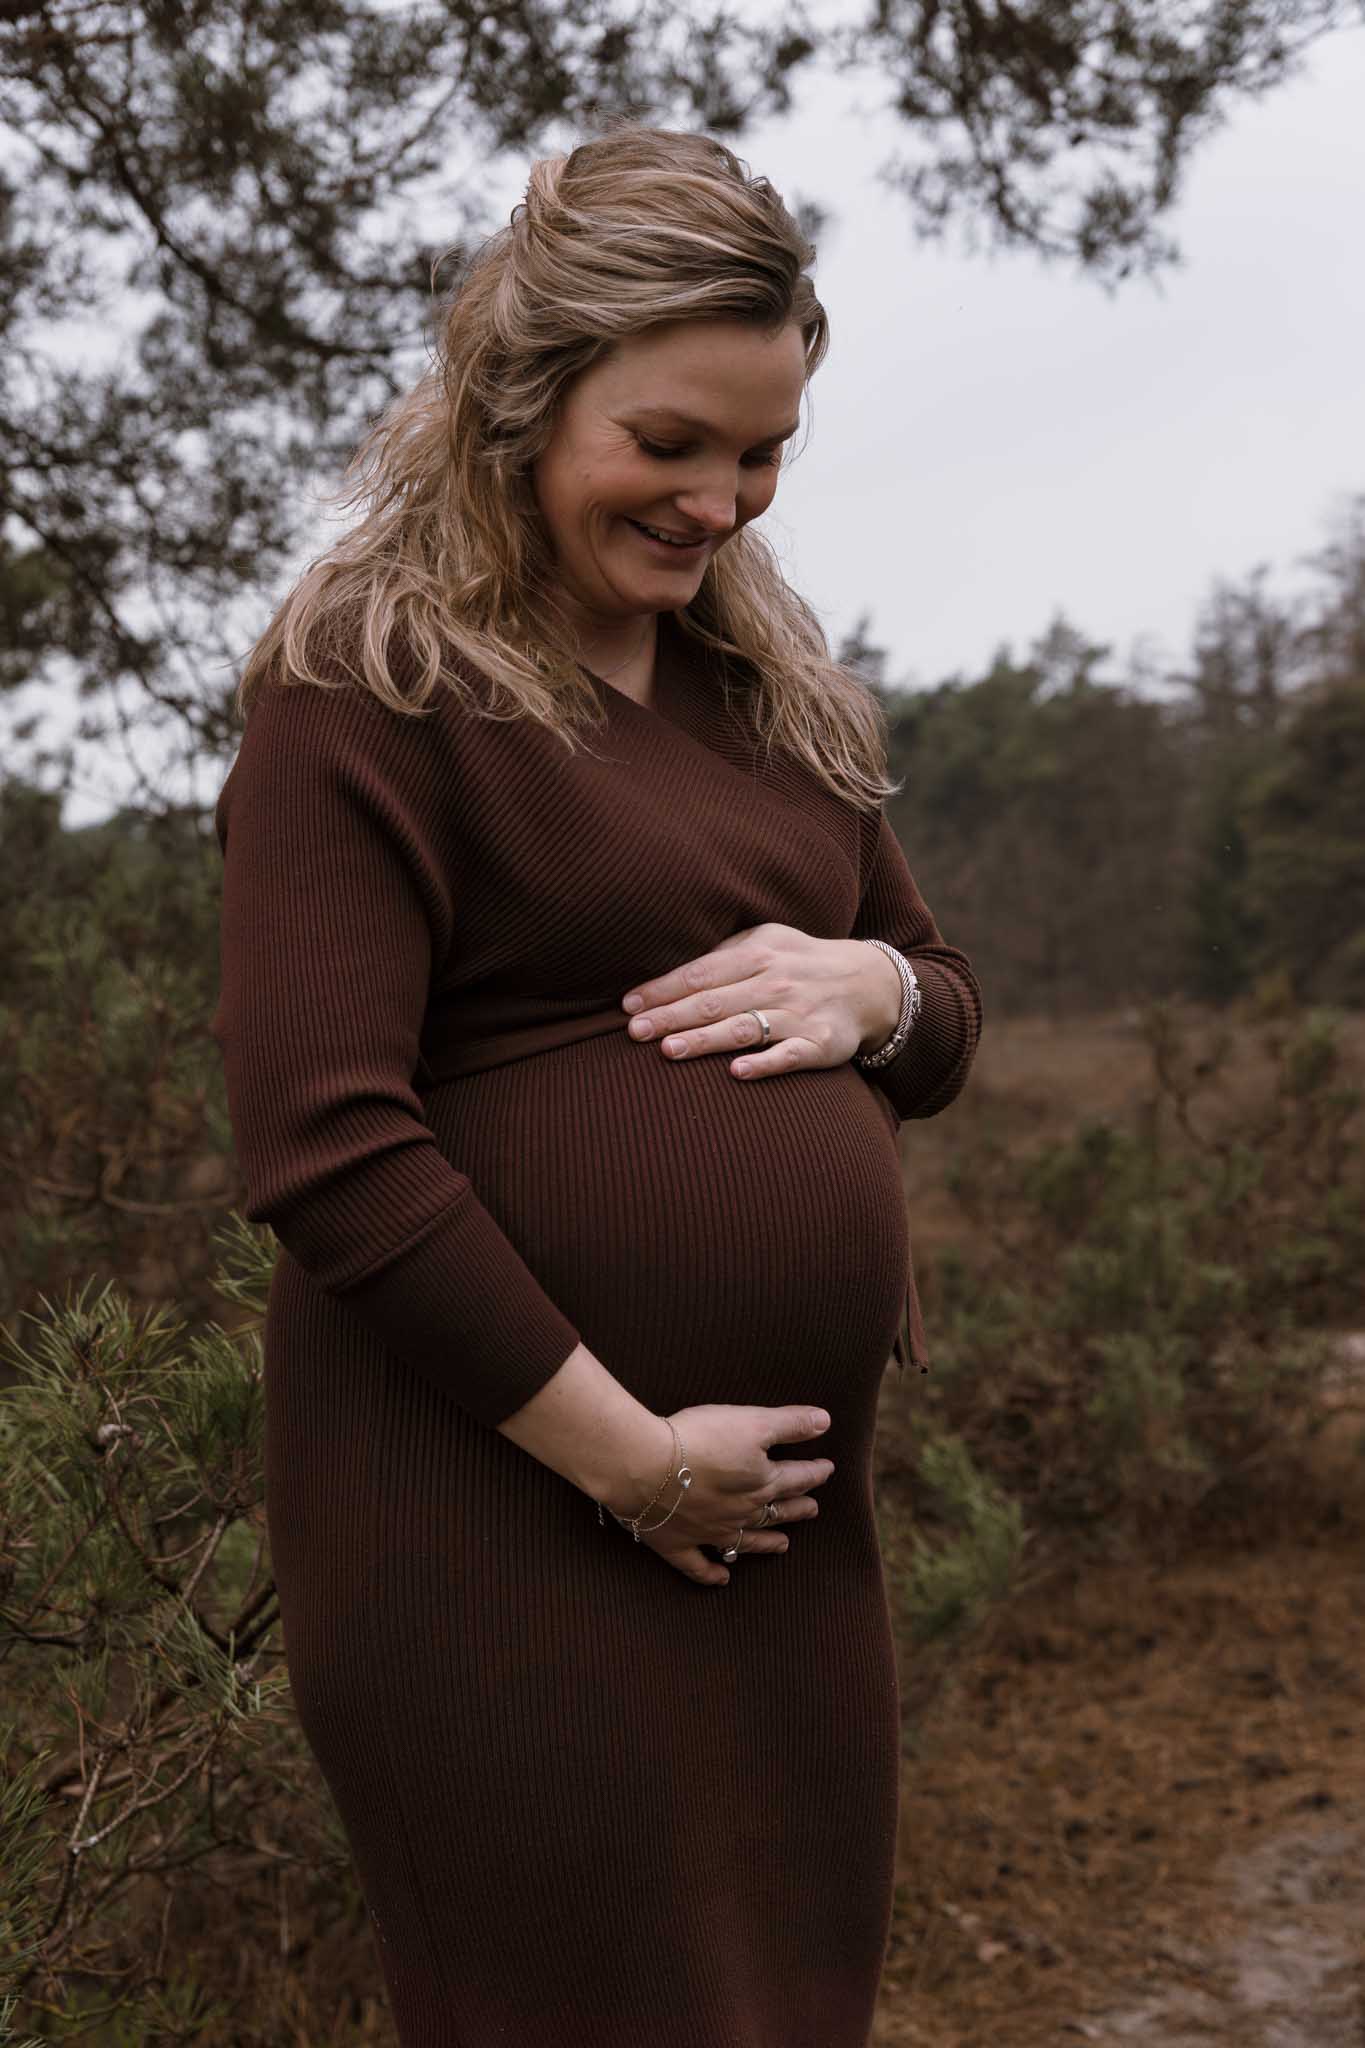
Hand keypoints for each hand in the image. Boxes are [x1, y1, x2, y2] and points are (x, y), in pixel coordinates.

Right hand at [608, 1403, 835, 1587]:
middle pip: (776, 1511)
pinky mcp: (677, 1543)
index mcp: (761, 1482)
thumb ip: (789, 1424)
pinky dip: (711, 1574)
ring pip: (746, 1541)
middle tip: (813, 1509)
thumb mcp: (752, 1421)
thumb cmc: (699, 1440)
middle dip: (797, 1508)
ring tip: (785, 1545)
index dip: (815, 1472)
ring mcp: (709, 1533)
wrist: (646, 1468)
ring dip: (767, 1543)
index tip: (827, 1469)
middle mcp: (741, 1513)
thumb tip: (824, 1421)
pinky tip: (722, 1580)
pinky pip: (698, 1566)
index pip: (797, 1477)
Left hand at [620, 924, 902, 1079]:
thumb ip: (722, 954)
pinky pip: (789, 1056)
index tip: (628, 1005)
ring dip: (705, 1039)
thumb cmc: (799, 962)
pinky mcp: (819, 1044)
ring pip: (744, 1028)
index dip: (662, 989)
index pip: (699, 974)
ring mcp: (798, 1014)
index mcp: (756, 954)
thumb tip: (667, 973)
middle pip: (714, 1002)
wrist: (868, 983)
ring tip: (669, 1050)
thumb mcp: (765, 941)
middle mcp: (774, 982)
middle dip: (670, 1016)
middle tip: (634, 1032)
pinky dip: (764, 1064)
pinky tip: (737, 1072)